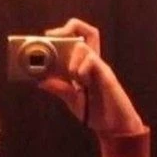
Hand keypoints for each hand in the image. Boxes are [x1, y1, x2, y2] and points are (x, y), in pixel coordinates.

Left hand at [38, 17, 144, 134]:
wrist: (115, 127)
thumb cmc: (97, 112)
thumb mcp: (72, 100)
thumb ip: (60, 89)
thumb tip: (41, 82)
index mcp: (85, 67)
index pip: (78, 40)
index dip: (63, 34)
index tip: (47, 37)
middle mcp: (93, 63)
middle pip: (88, 31)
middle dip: (68, 28)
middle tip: (51, 37)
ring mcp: (100, 68)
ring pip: (83, 45)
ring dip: (71, 59)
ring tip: (73, 78)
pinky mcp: (106, 76)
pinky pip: (91, 60)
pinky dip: (81, 69)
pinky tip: (82, 84)